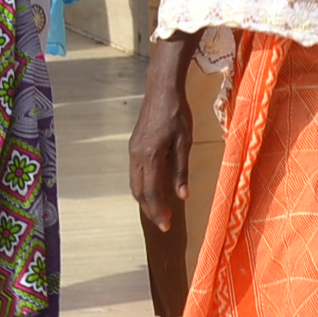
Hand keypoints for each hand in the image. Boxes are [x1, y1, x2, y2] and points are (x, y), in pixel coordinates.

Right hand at [129, 37, 197, 231]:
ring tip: (159, 210)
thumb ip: (181, 171)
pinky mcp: (134, 146)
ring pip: (135, 183)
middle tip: (163, 222)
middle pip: (139, 191)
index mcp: (150, 156)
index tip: (167, 226)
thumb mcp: (184, 143)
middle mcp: (137, 155)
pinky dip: (143, 186)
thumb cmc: (177, 114)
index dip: (159, 211)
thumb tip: (183, 196)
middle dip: (150, 209)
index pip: (152, 192)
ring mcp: (133, 150)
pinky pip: (135, 172)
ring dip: (145, 199)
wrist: (162, 90)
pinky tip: (154, 189)